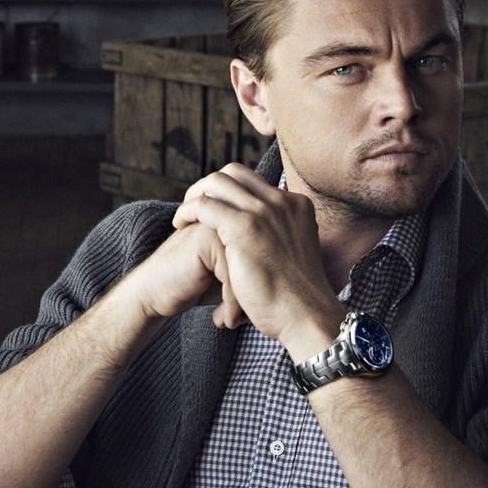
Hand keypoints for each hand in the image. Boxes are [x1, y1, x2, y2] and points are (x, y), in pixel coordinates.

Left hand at [172, 163, 341, 348]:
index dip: (228, 192)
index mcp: (296, 206)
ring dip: (194, 196)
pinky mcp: (244, 228)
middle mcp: (282, 202)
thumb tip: (261, 245)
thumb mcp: (294, 256)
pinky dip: (187, 211)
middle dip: (208, 186)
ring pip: (216, 182)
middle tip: (194, 209)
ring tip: (184, 219)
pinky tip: (181, 226)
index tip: (213, 211)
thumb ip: (279, 239)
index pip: (254, 182)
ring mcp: (264, 212)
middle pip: (234, 172)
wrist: (306, 315)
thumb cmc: (298, 299)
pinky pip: (204, 204)